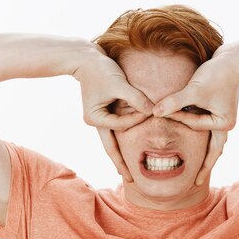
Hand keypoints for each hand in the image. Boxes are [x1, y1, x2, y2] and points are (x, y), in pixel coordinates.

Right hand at [72, 44, 153, 181]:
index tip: (150, 110)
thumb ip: (136, 98)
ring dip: (120, 156)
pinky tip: (126, 152)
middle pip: (111, 147)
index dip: (137, 119)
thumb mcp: (119, 83)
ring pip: (112, 142)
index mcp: (95, 118)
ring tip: (127, 173)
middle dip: (121, 163)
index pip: (121, 125)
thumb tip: (153, 111)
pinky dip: (122, 140)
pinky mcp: (104, 113)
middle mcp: (96, 122)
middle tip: (131, 180)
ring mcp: (99, 119)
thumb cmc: (101, 69)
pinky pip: (115, 131)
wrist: (85, 58)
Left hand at [151, 49, 238, 185]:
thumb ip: (174, 102)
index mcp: (223, 124)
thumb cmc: (216, 74)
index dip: (179, 119)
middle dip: (204, 166)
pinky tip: (198, 146)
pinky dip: (202, 137)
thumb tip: (154, 112)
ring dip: (205, 154)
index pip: (195, 126)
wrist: (234, 59)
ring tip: (199, 170)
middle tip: (196, 184)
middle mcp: (225, 125)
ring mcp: (224, 119)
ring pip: (213, 142)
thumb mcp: (194, 89)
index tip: (161, 113)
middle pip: (214, 151)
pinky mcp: (220, 111)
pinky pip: (209, 129)